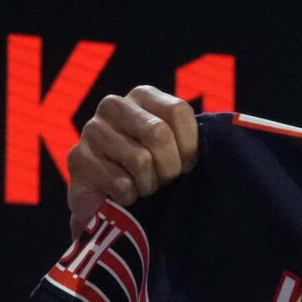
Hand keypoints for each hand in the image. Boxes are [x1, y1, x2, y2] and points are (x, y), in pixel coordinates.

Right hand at [65, 85, 200, 239]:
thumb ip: (193, 138)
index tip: (186, 165)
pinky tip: (123, 195)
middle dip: (169, 168)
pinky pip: (121, 183)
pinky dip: (130, 198)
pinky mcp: (78, 158)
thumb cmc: (152, 174)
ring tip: (142, 187)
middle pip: (158, 133)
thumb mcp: (176, 150)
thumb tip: (224, 135)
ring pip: (140, 160)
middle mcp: (114, 105)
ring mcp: (92, 130)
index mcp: (142, 95)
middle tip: (163, 181)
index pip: (178, 111)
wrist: (111, 205)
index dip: (188, 147)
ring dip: (149, 185)